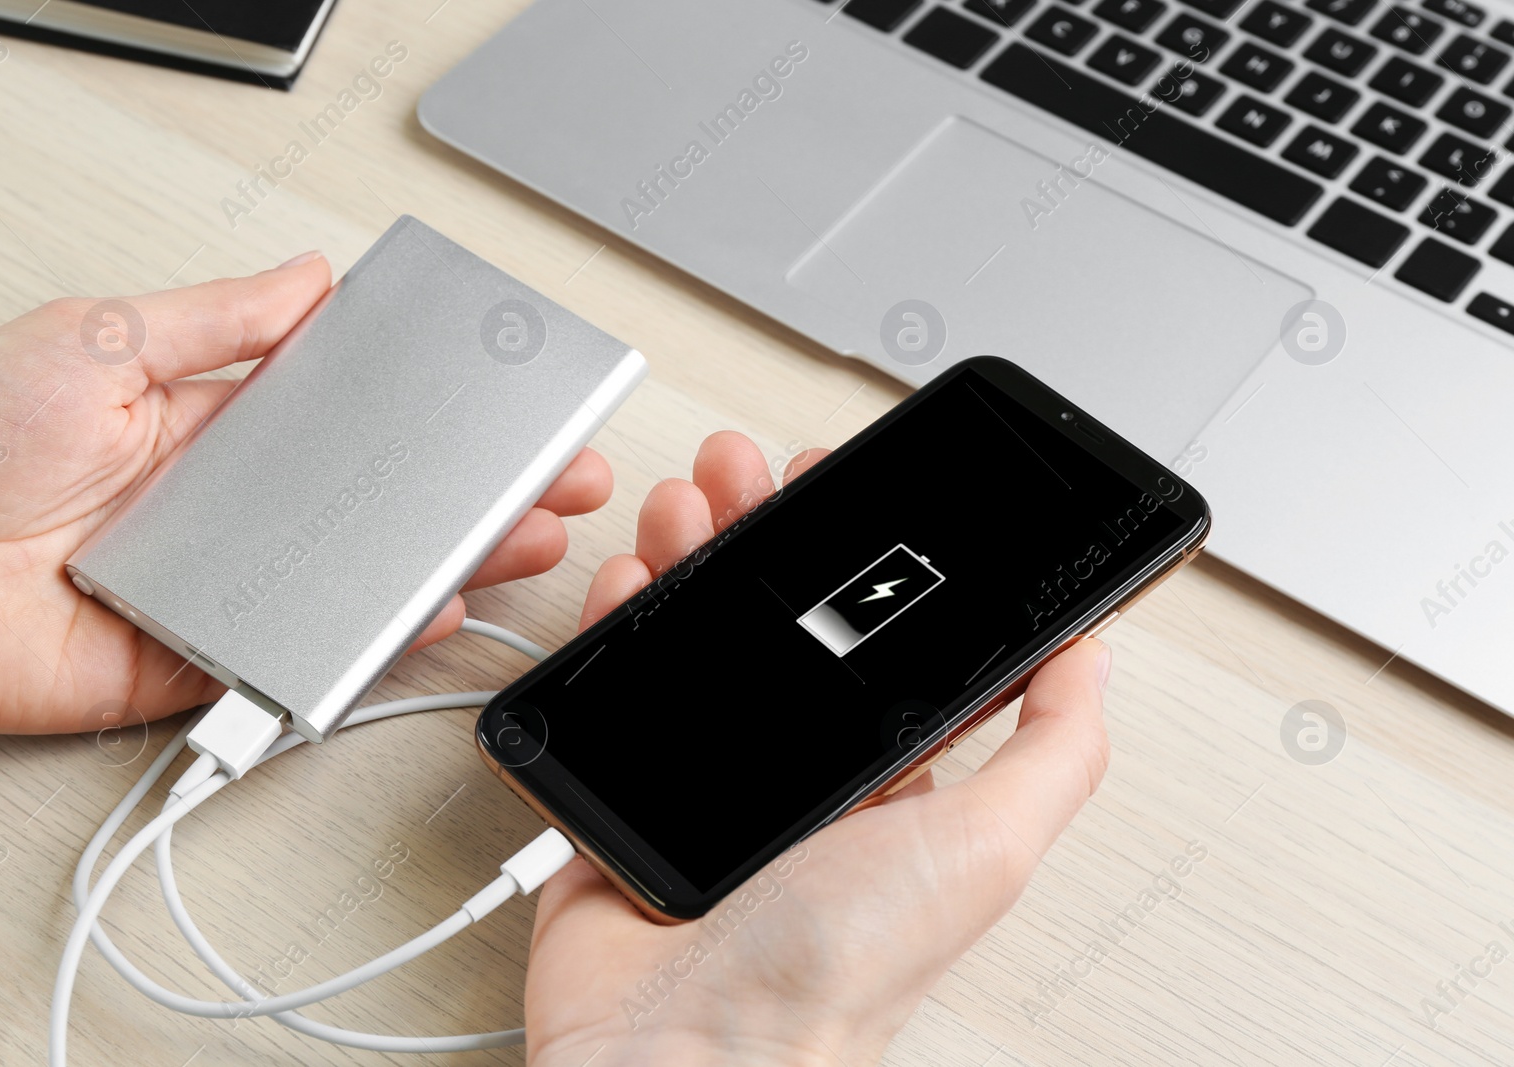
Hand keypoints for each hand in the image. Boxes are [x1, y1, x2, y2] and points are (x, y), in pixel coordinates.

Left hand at [0, 254, 611, 733]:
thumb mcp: (98, 337)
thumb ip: (216, 320)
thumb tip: (308, 279)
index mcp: (209, 424)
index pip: (353, 418)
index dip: (435, 414)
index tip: (504, 406)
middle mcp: (229, 509)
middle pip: (378, 504)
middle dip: (475, 493)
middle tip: (553, 481)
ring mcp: (224, 586)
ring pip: (358, 582)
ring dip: (450, 564)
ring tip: (524, 541)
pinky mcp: (200, 660)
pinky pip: (305, 656)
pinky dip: (370, 644)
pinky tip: (430, 614)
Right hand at [524, 431, 1111, 1066]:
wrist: (684, 1051)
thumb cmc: (832, 976)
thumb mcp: (986, 850)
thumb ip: (1051, 752)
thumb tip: (1095, 658)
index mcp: (886, 782)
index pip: (873, 638)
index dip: (858, 555)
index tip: (839, 489)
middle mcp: (798, 777)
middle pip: (778, 621)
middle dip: (762, 529)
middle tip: (749, 472)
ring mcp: (708, 784)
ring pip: (698, 637)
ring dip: (692, 552)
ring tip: (689, 502)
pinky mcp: (627, 798)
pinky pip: (618, 688)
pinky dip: (616, 622)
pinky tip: (630, 582)